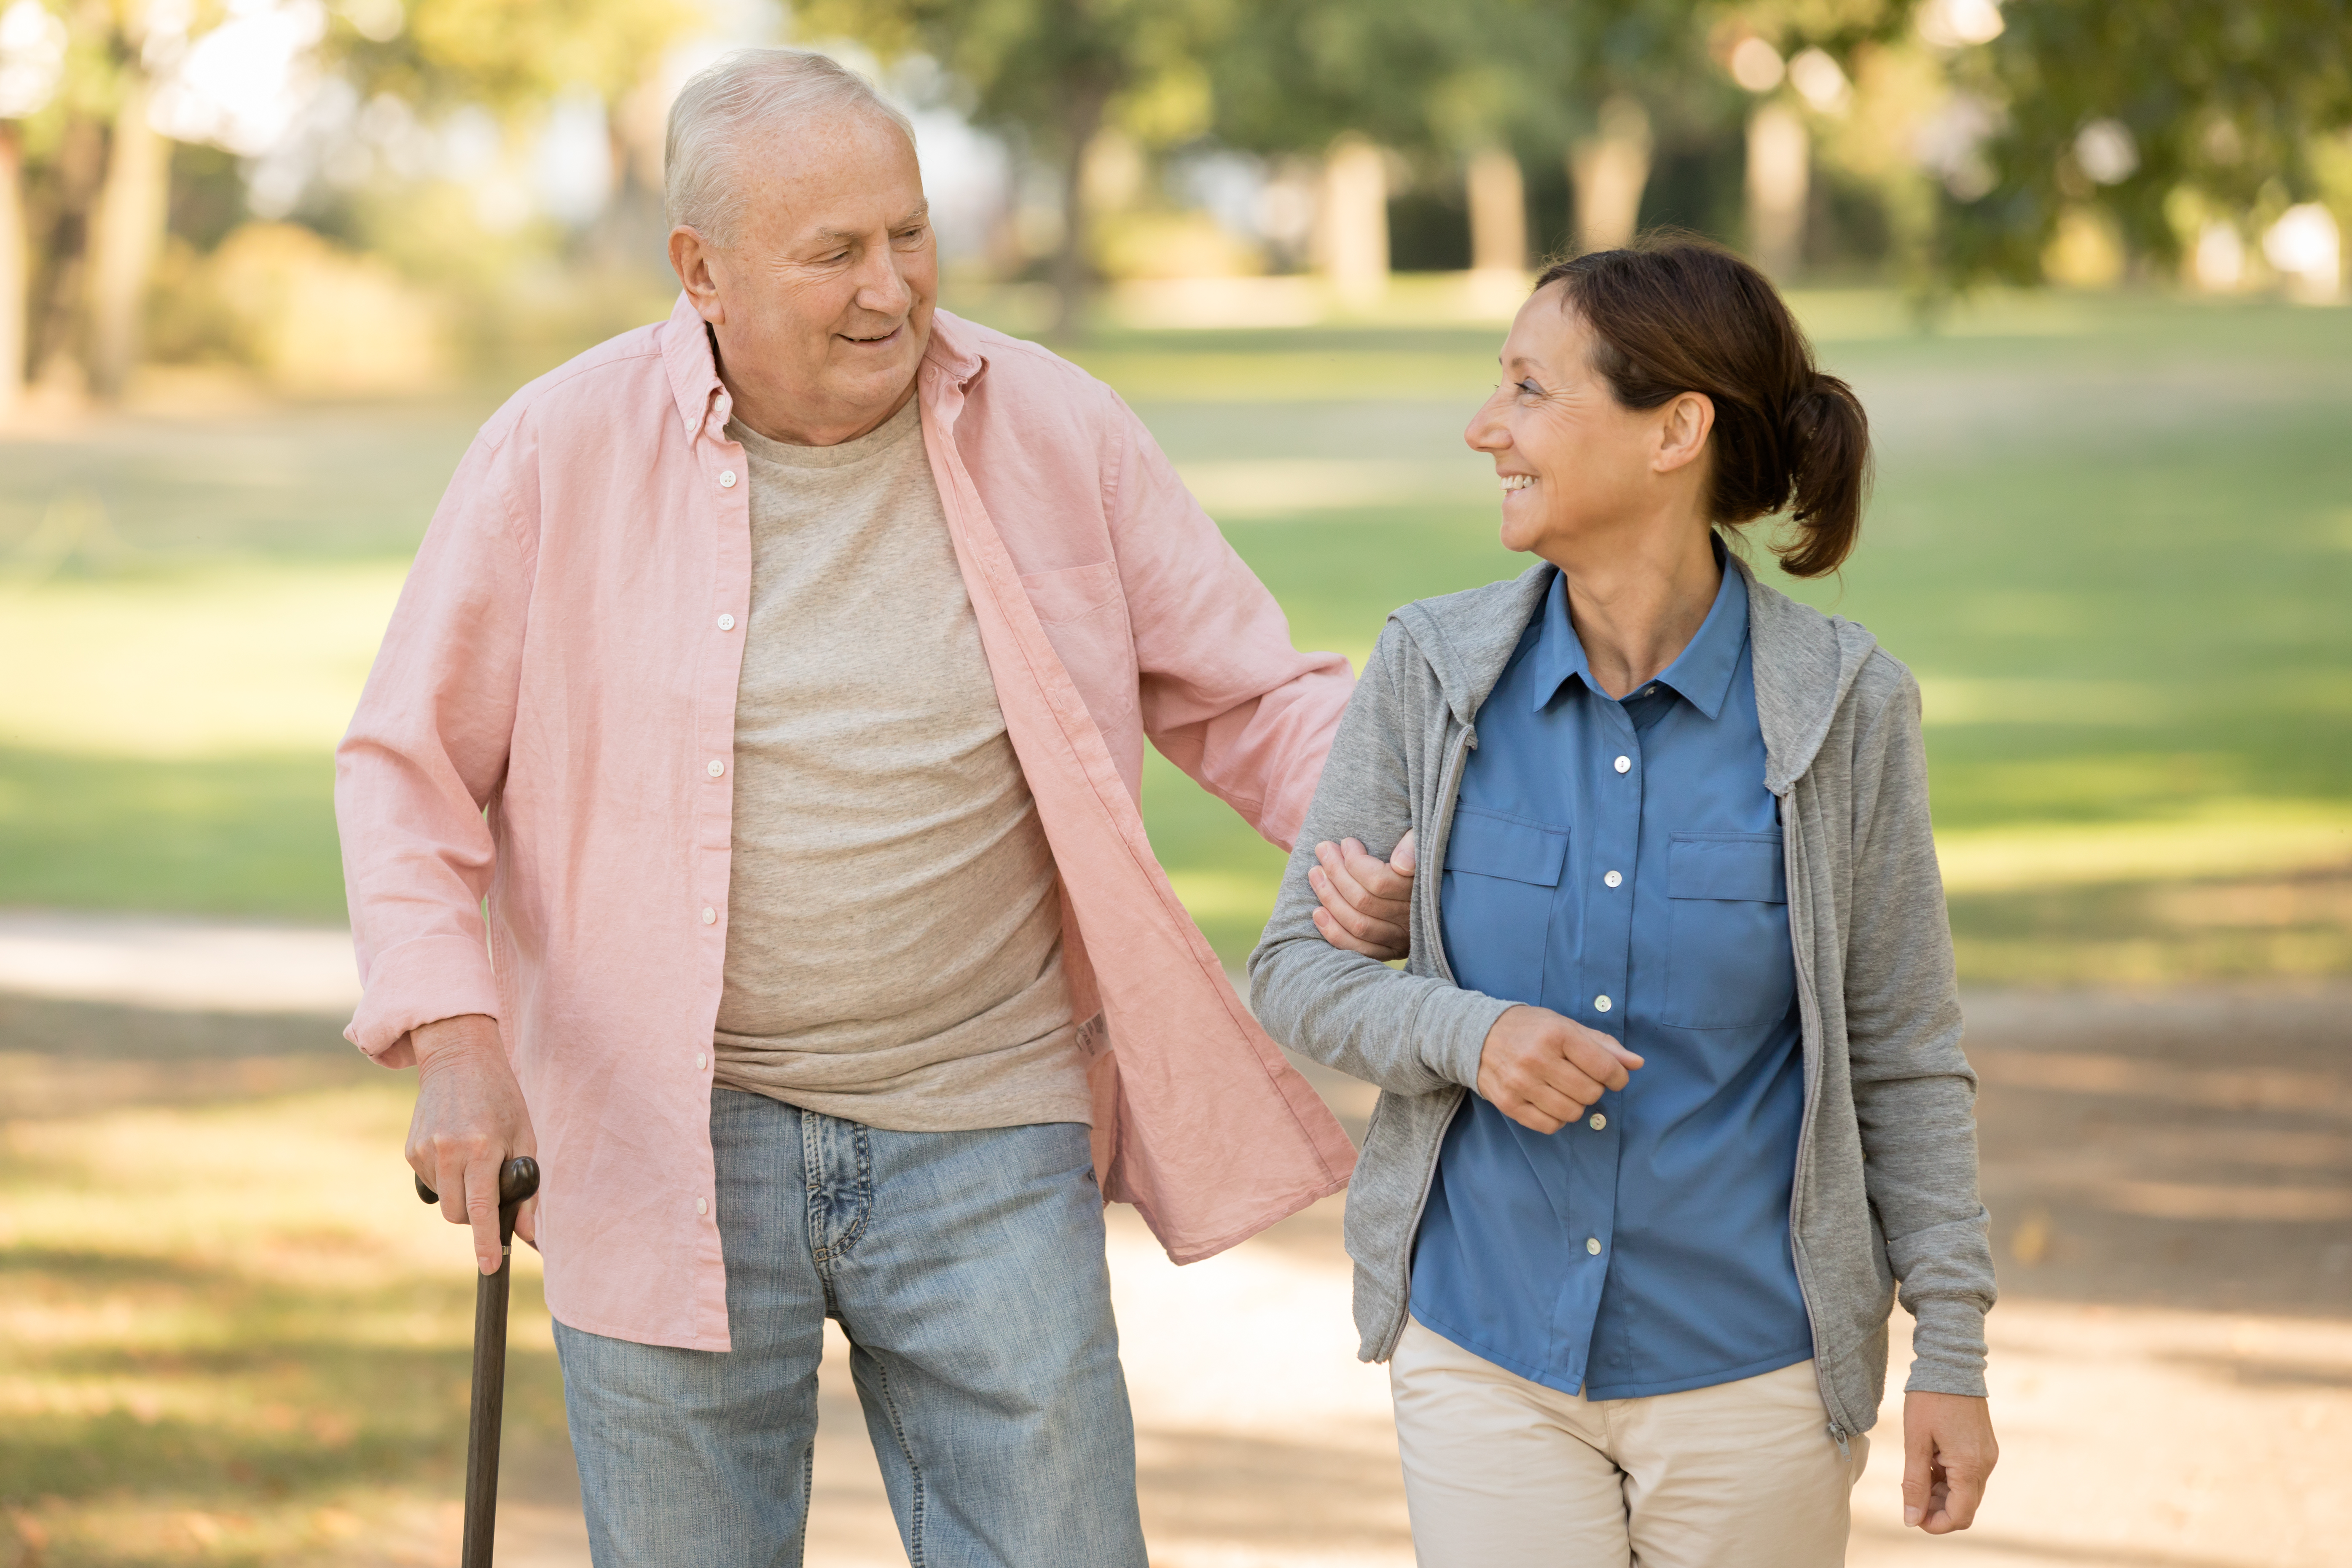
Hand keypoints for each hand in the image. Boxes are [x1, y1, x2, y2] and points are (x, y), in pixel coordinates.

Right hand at [406, 1013, 538, 1274]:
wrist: (459, 1059)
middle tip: (493, 1187)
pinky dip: (446, 1180)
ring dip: (461, 1195)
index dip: (487, 1242)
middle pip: (459, 1214)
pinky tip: (456, 1151)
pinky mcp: (410, 1150)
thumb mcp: (526, 1137)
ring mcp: (424, 1150)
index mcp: (482, 1147)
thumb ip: (528, 1188)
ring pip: (443, 1202)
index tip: (490, 1266)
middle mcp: (448, 1150)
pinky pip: (430, 1184)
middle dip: (477, 1215)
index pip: (483, 1208)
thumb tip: (528, 1236)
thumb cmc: (501, 1099)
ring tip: (475, 1159)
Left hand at [1309, 831, 1416, 959]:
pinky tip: (1318, 912)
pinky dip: (1334, 932)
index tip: (1346, 843)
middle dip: (1336, 873)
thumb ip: (1412, 845)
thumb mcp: (1421, 839)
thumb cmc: (1418, 855)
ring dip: (1329, 898)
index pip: (1380, 882)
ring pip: (1357, 924)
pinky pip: (1358, 949)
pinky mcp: (1389, 951)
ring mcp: (1401, 938)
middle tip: (1323, 850)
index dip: (1356, 862)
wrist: (1436, 889)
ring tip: (1315, 874)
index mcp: (1422, 890)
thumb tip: (1400, 864)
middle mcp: (1412, 918)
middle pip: (1363, 901)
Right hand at [1474, 1005, 1641, 1133]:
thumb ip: (1604, 1046)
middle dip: (1594, 1089)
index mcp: (1557, 1034)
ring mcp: (1520, 1083)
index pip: (1605, 1068)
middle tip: (1581, 1079)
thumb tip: (1637, 1064)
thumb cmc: (1531, 1029)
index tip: (1612, 1076)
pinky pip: (1549, 1126)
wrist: (1479, 1034)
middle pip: (1590, 1093)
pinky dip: (1556, 1118)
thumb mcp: (1567, 1027)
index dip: (1617, 1077)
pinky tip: (1550, 1101)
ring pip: (1572, 1113)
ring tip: (1565, 1090)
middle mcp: (1537, 1058)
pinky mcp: (1508, 1103)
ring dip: (1576, 1105)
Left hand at [1903, 1392, 1996, 1532]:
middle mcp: (1985, 1465)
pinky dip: (1948, 1477)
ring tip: (1916, 1472)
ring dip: (1941, 1493)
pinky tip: (1928, 1461)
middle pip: (1965, 1506)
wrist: (1951, 1363)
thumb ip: (1914, 1483)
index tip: (1913, 1517)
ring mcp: (1987, 1455)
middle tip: (1910, 1494)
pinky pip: (1968, 1474)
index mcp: (1969, 1466)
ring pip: (1966, 1491)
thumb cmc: (1929, 1398)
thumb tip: (1911, 1519)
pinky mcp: (1984, 1447)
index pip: (1960, 1516)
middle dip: (1937, 1509)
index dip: (1936, 1524)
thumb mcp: (1915, 1441)